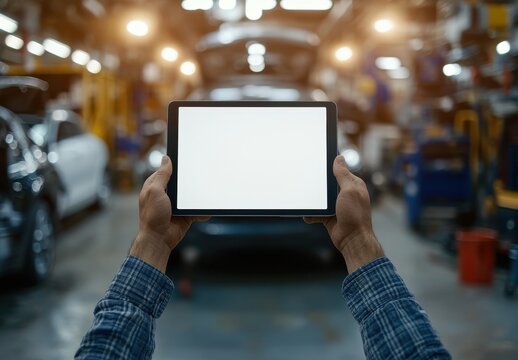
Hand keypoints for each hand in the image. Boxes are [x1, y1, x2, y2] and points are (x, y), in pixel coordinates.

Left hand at [130, 156, 208, 271]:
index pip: (167, 170)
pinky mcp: (185, 215)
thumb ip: (162, 175)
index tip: (187, 157)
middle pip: (181, 182)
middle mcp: (166, 194)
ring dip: (197, 195)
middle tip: (202, 172)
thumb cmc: (152, 216)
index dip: (176, 164)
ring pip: (191, 195)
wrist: (159, 239)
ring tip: (208, 189)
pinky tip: (207, 208)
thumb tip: (166, 159)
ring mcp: (176, 205)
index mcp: (156, 186)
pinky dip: (202, 210)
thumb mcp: (155, 191)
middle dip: (190, 179)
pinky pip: (196, 210)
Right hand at [304, 155, 383, 272]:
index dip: (329, 165)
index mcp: (353, 185)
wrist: (352, 240)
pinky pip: (317, 212)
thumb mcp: (349, 190)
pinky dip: (312, 214)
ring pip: (320, 198)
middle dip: (318, 183)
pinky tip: (307, 215)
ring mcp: (337, 205)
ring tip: (304, 199)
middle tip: (305, 178)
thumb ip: (343, 174)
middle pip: (327, 183)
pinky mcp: (329, 216)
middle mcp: (345, 194)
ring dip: (313, 200)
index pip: (340, 170)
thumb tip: (339, 158)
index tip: (317, 159)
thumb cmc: (355, 215)